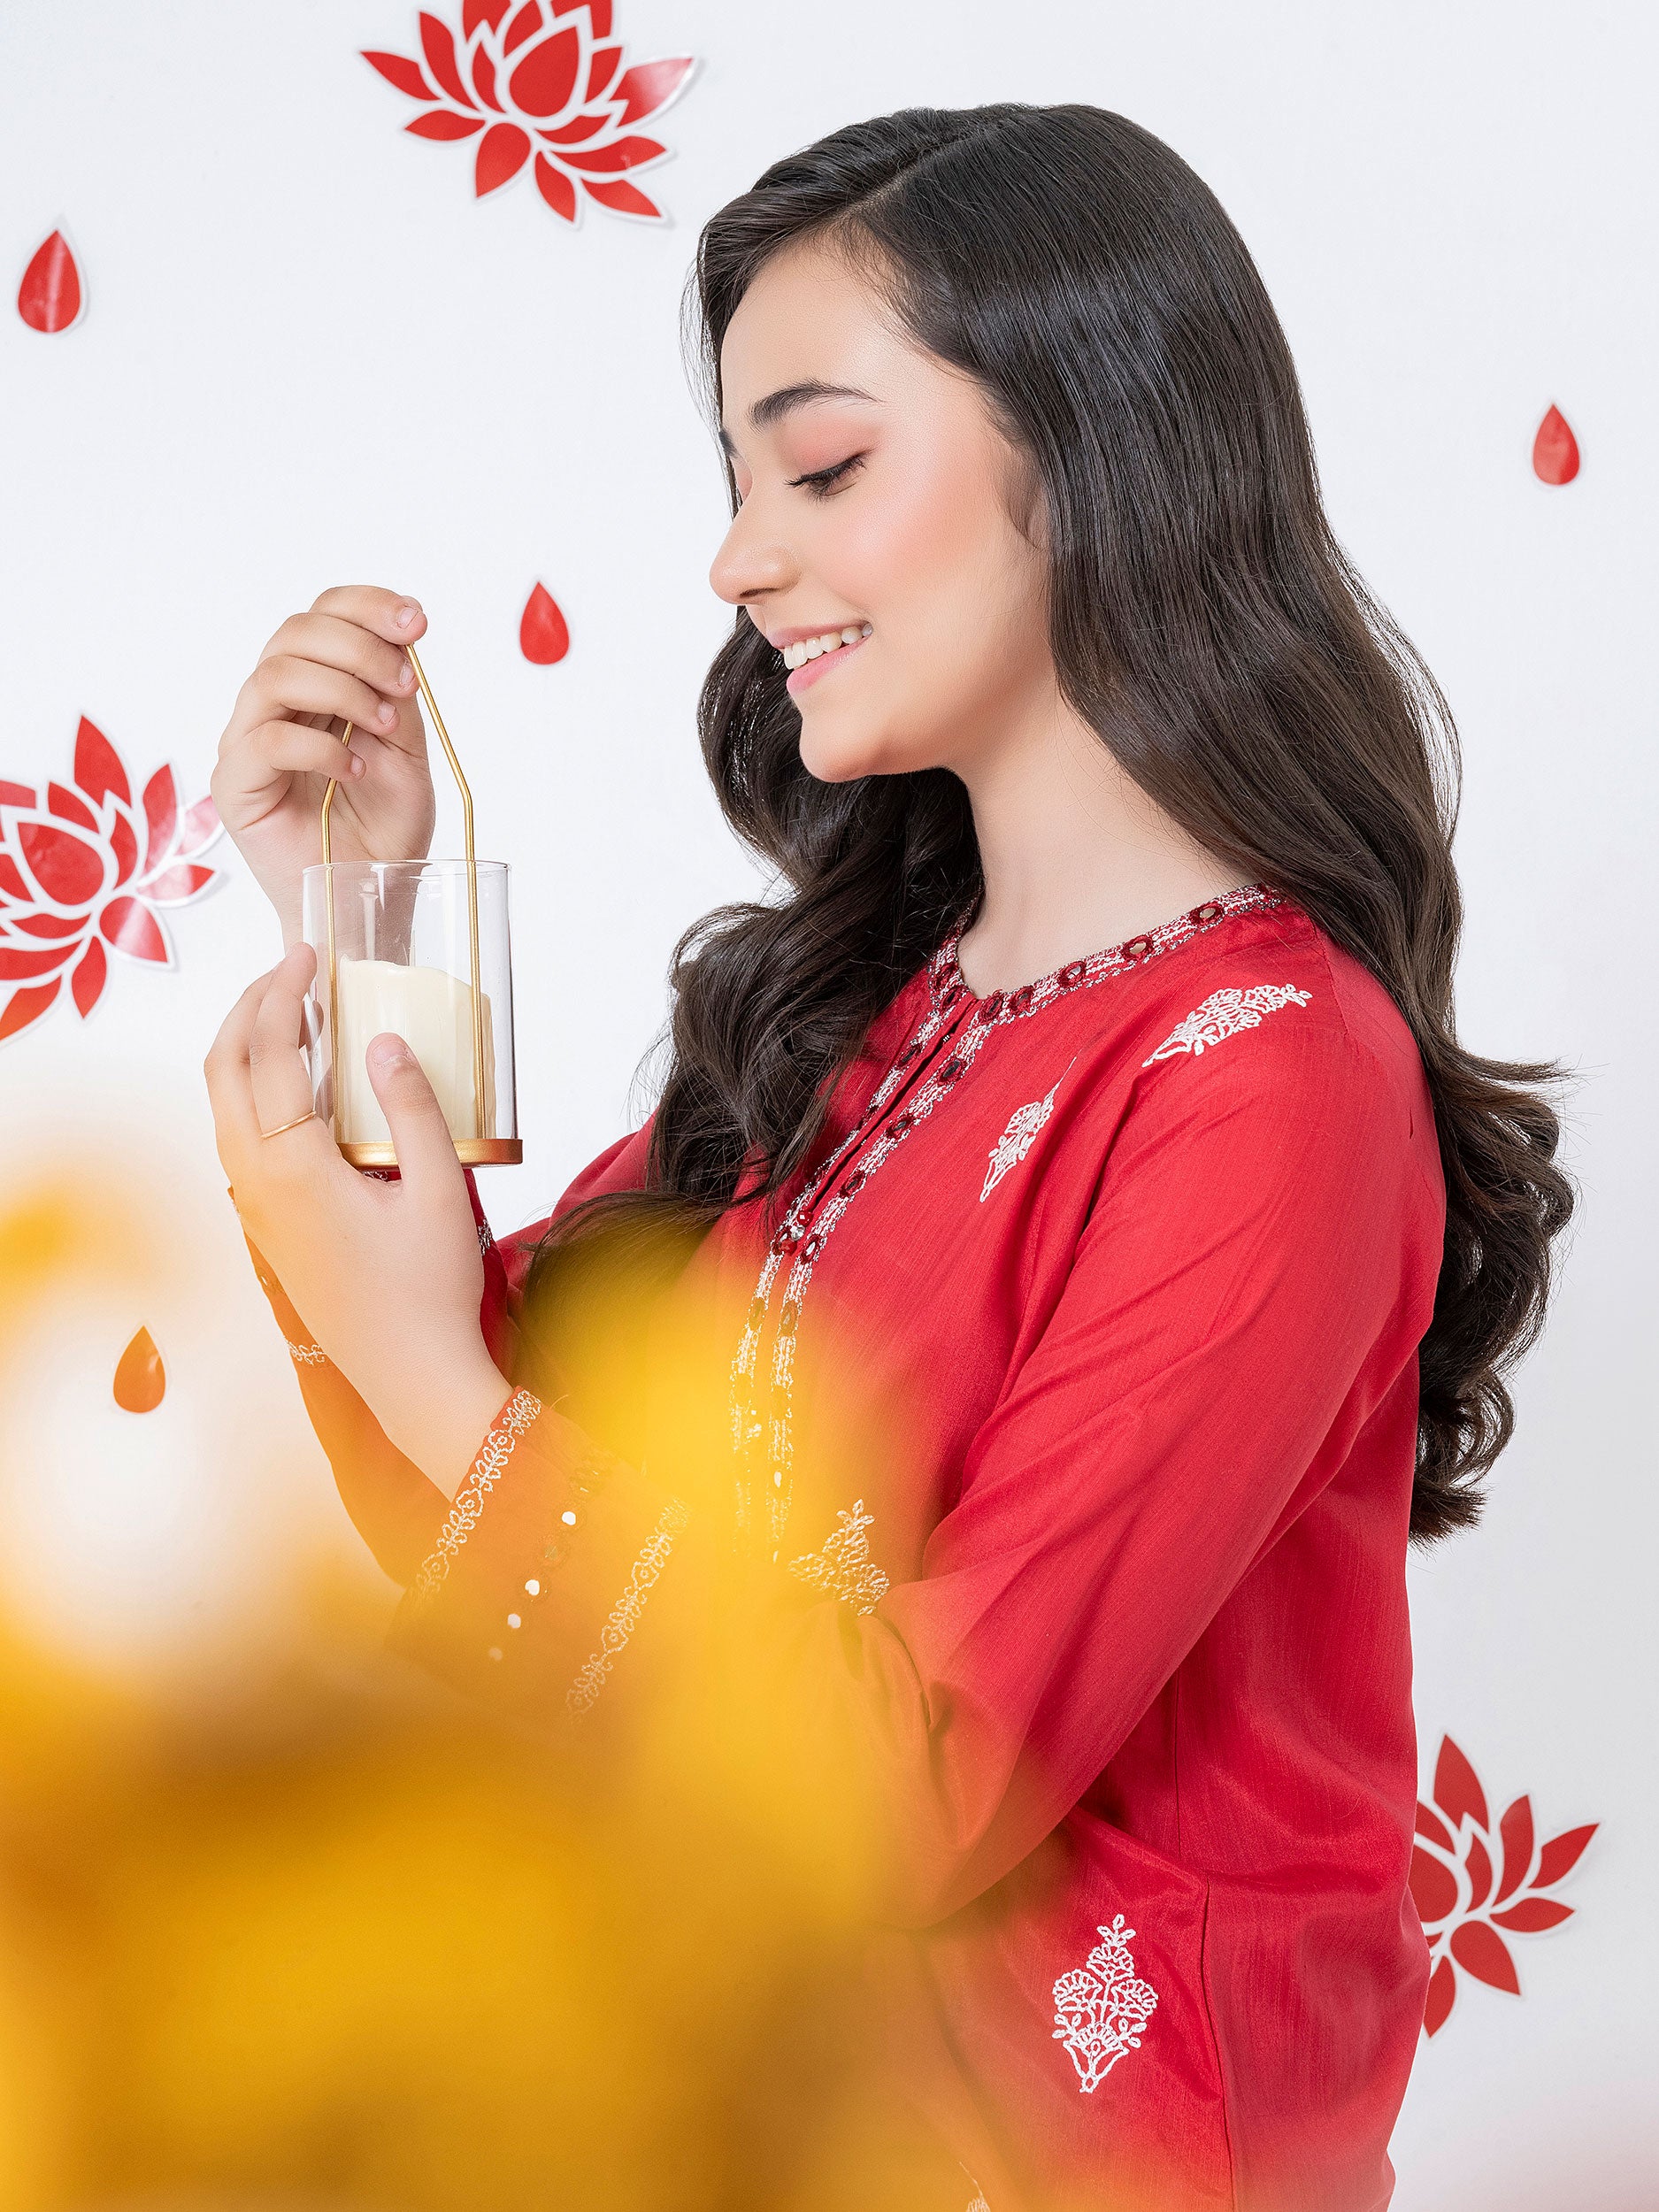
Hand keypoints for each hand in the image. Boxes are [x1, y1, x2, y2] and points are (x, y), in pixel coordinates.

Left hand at [205, 944, 510, 1496]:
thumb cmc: (430, 1290)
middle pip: (222, 1071)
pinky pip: (237, 1139)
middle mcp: (256, 1185)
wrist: (409, 1376)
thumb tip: (384, 1041)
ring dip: (244, 1049)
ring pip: (222, 1106)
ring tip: (289, 1013)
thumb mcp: (438, 1190)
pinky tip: (296, 1083)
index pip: (267, 1054)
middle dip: (247, 1008)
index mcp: (294, 1168)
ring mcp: (253, 1209)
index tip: (305, 954)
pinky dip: (252, 1091)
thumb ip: (413, 1108)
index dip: (281, 993)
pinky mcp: (265, 1227)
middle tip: (288, 971)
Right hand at [212, 587, 438, 948]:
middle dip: (360, 646)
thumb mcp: (406, 748)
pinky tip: (355, 771)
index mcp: (314, 687)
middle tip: (405, 685)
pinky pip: (266, 740)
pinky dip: (320, 747)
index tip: (417, 620)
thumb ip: (395, 691)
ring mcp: (247, 742)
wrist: (371, 899)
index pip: (322, 616)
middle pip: (295, 633)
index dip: (366, 606)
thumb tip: (401, 630)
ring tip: (383, 728)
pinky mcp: (236, 785)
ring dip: (343, 690)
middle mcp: (272, 706)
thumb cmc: (384, 830)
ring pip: (276, 675)